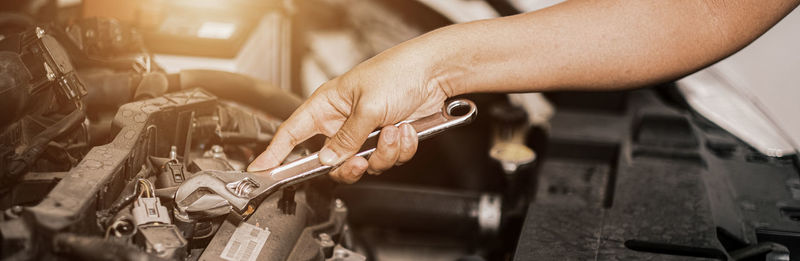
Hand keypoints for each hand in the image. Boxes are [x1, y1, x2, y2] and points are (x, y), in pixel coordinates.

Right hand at [247, 42, 450, 182]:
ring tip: (394, 131)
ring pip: (363, 164)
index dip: (274, 153)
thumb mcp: (367, 108)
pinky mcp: (386, 139)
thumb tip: (329, 159)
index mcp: (327, 105)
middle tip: (359, 160)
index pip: (292, 133)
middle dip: (349, 165)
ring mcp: (365, 132)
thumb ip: (347, 138)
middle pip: (331, 160)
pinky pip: (386, 160)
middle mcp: (342, 121)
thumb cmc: (397, 73)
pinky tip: (406, 130)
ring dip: (382, 153)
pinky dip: (399, 149)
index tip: (260, 170)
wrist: (434, 73)